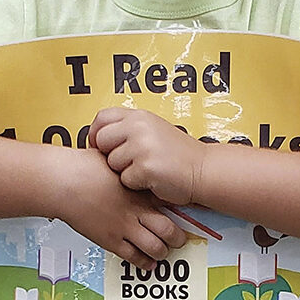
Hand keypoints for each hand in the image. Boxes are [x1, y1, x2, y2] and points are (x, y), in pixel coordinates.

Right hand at [57, 149, 187, 270]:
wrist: (65, 181)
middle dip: (179, 237)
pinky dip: (144, 262)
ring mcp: (124, 226)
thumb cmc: (85, 167)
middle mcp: (136, 210)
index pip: (169, 200)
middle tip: (181, 239)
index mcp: (139, 189)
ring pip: (156, 247)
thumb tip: (135, 161)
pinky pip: (133, 257)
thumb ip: (129, 166)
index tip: (190, 211)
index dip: (182, 207)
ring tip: (165, 251)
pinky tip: (148, 263)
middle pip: (169, 229)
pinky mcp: (110, 240)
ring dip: (163, 251)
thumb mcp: (114, 159)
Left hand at [87, 107, 206, 205]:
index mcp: (139, 116)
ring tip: (146, 169)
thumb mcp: (153, 129)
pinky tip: (152, 178)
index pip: (102, 117)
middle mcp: (139, 127)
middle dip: (109, 155)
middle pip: (102, 141)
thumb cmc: (178, 154)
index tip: (100, 146)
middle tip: (127, 162)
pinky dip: (136, 184)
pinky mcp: (146, 167)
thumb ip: (128, 128)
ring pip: (112, 163)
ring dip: (125, 171)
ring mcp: (142, 146)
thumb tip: (98, 137)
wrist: (203, 169)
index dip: (96, 134)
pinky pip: (125, 180)